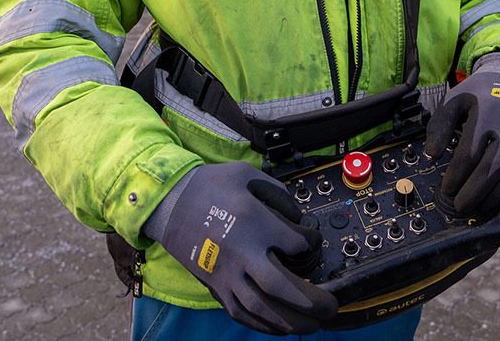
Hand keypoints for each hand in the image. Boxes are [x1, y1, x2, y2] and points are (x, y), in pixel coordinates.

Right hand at [145, 162, 336, 334]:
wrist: (168, 202)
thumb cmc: (208, 186)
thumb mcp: (245, 173)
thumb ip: (276, 192)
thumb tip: (297, 215)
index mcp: (252, 222)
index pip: (294, 243)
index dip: (310, 244)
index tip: (311, 242)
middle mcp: (241, 252)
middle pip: (280, 286)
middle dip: (310, 301)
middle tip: (330, 307)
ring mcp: (226, 273)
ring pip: (262, 308)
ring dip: (291, 321)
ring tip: (313, 324)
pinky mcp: (214, 285)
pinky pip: (241, 313)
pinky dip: (264, 325)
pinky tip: (281, 327)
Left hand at [425, 55, 499, 219]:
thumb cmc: (480, 93)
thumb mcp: (456, 99)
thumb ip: (440, 125)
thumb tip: (431, 153)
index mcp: (487, 114)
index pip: (470, 153)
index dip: (456, 176)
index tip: (446, 189)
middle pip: (493, 167)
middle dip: (474, 192)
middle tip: (459, 206)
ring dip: (498, 196)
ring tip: (481, 208)